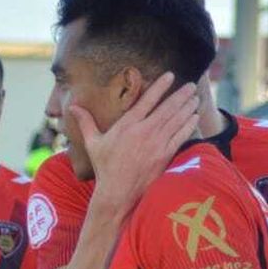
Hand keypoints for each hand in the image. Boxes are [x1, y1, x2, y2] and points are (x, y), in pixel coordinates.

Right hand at [70, 73, 199, 212]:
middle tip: (191, 85)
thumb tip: (73, 106)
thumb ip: (85, 122)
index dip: (160, 86)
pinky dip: (188, 125)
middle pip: (167, 108)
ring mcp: (156, 144)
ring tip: (195, 97)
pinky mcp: (165, 156)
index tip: (170, 75)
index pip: (147, 100)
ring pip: (176, 120)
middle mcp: (144, 131)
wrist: (117, 193)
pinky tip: (194, 117)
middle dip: (180, 95)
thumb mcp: (93, 143)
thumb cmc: (105, 168)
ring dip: (187, 107)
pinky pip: (180, 136)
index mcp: (127, 125)